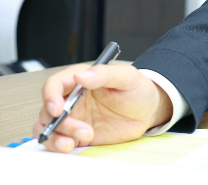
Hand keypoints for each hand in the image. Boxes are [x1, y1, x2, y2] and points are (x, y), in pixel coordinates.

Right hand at [33, 64, 172, 152]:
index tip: (58, 109)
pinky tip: (72, 145)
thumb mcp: (127, 76)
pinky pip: (57, 140)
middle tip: (81, 129)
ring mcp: (74, 117)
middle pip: (48, 108)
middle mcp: (72, 98)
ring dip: (56, 135)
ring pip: (48, 126)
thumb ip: (104, 74)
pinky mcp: (76, 133)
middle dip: (59, 121)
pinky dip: (58, 145)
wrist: (149, 111)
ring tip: (81, 138)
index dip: (51, 96)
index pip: (55, 84)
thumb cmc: (138, 89)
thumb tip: (81, 76)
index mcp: (81, 79)